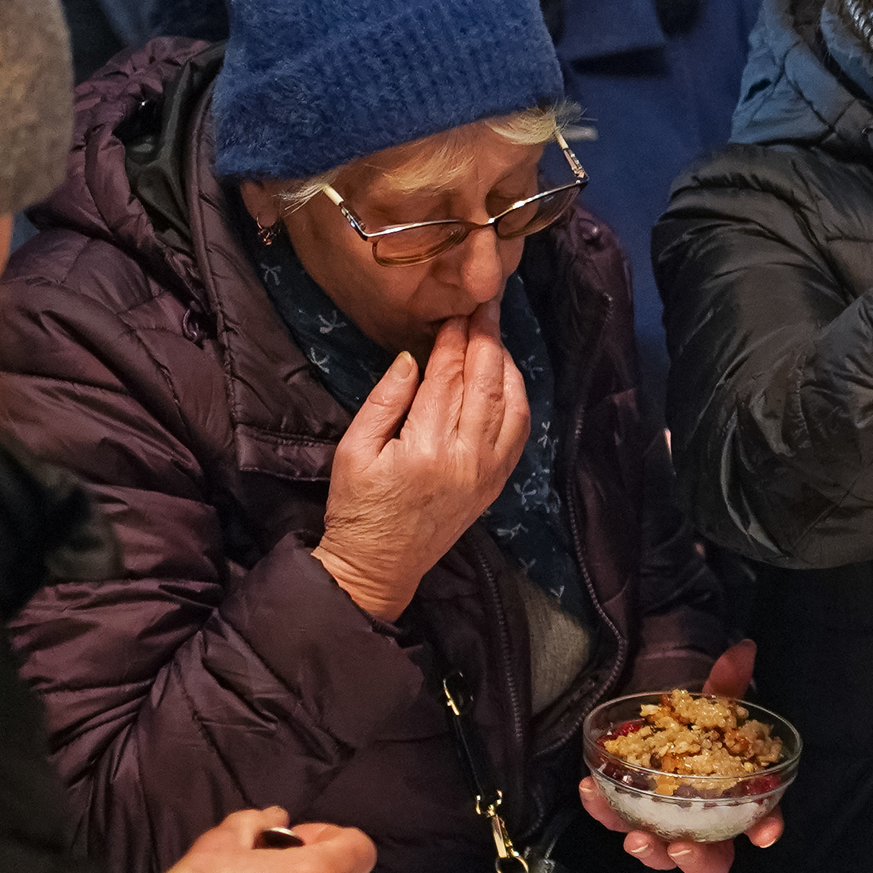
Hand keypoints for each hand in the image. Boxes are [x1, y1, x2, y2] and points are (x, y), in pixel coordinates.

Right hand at [313, 314, 529, 623]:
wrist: (378, 566)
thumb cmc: (357, 507)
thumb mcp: (354, 449)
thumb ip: (384, 400)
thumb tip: (412, 357)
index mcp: (427, 447)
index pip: (448, 377)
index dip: (455, 339)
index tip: (457, 309)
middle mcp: (467, 458)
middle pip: (486, 384)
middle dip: (488, 340)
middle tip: (486, 306)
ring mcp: (488, 473)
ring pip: (512, 406)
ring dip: (507, 366)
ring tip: (495, 336)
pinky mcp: (496, 485)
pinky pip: (519, 433)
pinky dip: (518, 399)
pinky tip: (507, 379)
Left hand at [583, 639, 782, 872]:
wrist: (660, 732)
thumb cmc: (697, 732)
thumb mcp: (712, 709)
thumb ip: (727, 685)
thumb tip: (744, 648)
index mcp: (735, 804)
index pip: (758, 824)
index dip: (765, 830)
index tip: (764, 834)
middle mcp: (703, 826)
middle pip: (709, 862)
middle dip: (697, 861)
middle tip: (681, 847)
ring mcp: (663, 827)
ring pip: (661, 855)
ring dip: (648, 850)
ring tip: (634, 836)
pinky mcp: (627, 817)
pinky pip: (615, 820)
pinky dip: (603, 809)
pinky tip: (591, 789)